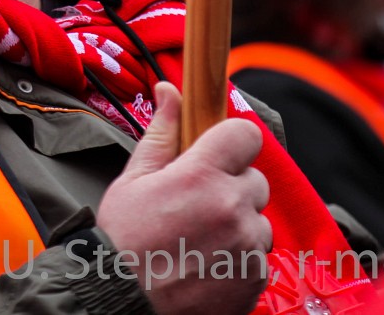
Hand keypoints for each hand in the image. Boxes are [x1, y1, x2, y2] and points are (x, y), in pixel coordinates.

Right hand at [96, 83, 270, 314]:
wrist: (123, 303)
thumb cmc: (123, 241)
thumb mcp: (133, 179)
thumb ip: (161, 132)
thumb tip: (171, 90)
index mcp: (200, 175)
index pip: (246, 135)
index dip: (232, 141)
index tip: (217, 153)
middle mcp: (231, 207)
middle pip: (256, 180)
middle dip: (233, 186)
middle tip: (198, 203)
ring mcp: (247, 246)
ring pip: (259, 219)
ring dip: (239, 224)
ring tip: (201, 238)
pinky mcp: (256, 279)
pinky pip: (260, 255)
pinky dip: (241, 257)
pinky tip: (209, 262)